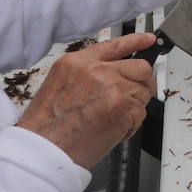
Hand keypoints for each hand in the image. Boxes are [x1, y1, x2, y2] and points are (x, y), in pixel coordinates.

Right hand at [16, 32, 157, 168]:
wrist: (43, 151)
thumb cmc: (46, 129)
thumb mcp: (59, 87)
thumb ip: (87, 76)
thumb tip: (112, 78)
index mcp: (76, 62)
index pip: (113, 45)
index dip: (136, 41)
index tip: (148, 40)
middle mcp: (96, 70)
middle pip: (139, 67)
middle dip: (144, 83)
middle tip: (138, 97)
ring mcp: (112, 86)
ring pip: (143, 92)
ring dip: (134, 109)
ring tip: (112, 122)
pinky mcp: (124, 106)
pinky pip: (141, 113)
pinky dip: (132, 126)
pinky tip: (113, 132)